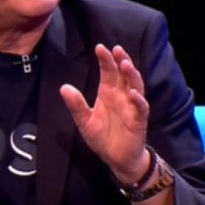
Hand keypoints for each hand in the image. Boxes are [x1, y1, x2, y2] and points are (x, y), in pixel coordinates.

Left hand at [60, 44, 149, 181]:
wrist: (115, 157)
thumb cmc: (101, 136)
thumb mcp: (84, 120)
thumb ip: (76, 105)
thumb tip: (64, 87)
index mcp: (107, 93)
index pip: (108, 72)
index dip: (105, 60)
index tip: (99, 47)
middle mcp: (121, 96)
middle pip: (123, 75)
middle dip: (120, 61)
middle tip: (116, 49)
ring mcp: (131, 107)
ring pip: (135, 86)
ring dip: (131, 75)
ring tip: (125, 64)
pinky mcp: (139, 120)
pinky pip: (141, 108)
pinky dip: (138, 100)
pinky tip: (132, 93)